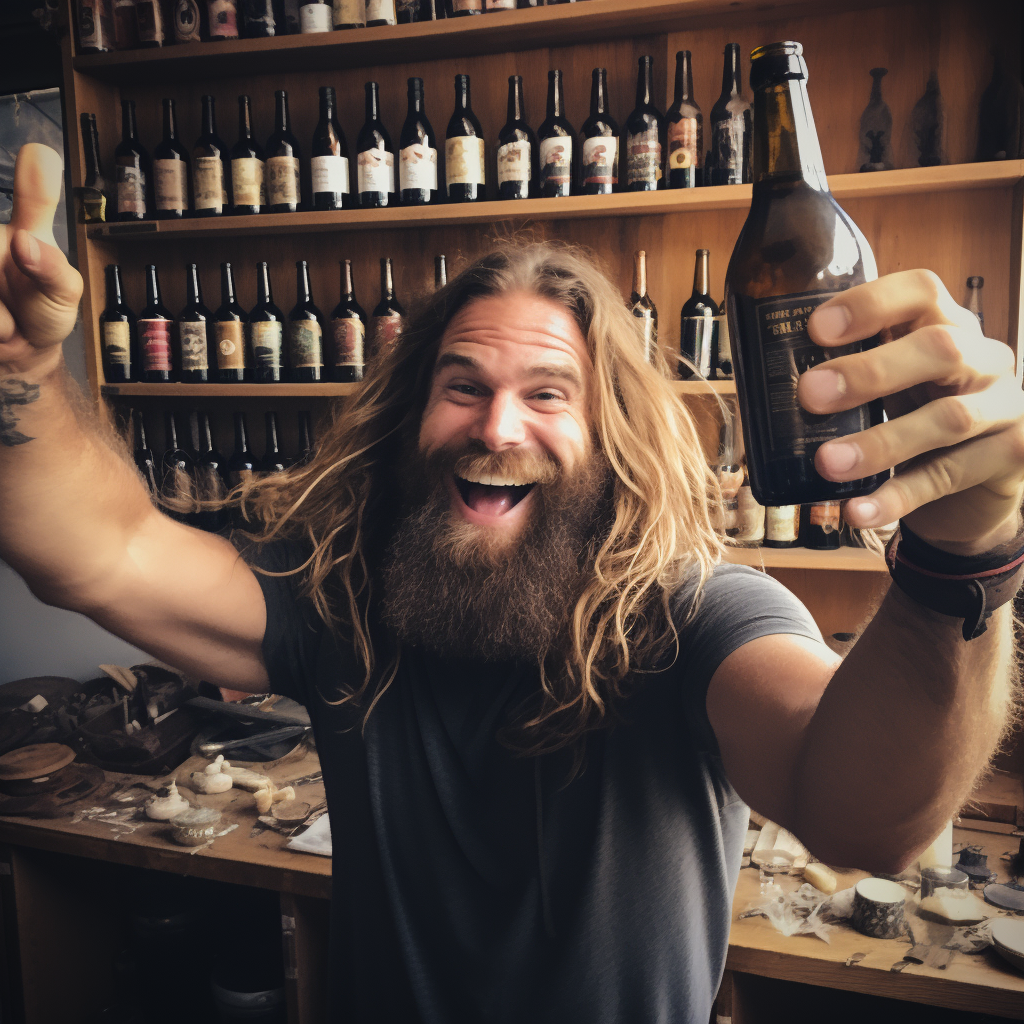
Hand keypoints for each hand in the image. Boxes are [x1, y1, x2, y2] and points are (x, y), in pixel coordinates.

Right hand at [0, 144, 82, 375]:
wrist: (22, 348)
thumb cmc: (45, 308)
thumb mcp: (65, 291)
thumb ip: (52, 267)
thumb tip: (24, 241)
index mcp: (20, 231)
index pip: (28, 197)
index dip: (33, 188)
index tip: (38, 159)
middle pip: (5, 251)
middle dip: (3, 302)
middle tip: (15, 316)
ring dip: (0, 321)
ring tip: (8, 323)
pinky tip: (0, 330)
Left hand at [797, 269, 1022, 553]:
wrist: (970, 491)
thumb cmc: (913, 421)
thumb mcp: (886, 390)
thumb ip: (846, 376)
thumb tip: (759, 382)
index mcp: (946, 326)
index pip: (921, 292)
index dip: (871, 304)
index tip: (816, 329)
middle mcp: (984, 357)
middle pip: (939, 348)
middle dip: (870, 371)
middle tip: (810, 395)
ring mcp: (1006, 405)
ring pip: (948, 418)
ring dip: (880, 442)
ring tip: (827, 464)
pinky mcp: (1011, 455)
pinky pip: (950, 477)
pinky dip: (897, 496)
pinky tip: (856, 511)